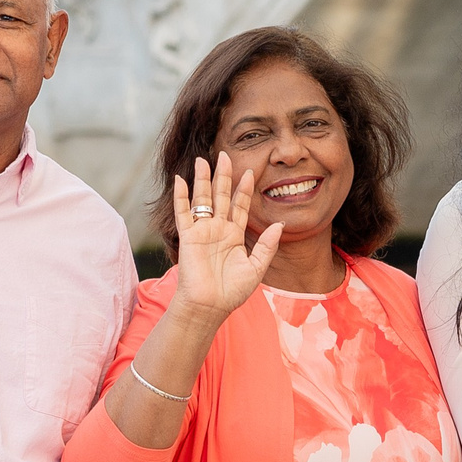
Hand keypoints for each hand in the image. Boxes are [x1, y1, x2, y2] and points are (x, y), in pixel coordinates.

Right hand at [170, 153, 283, 321]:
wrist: (209, 306)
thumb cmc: (232, 292)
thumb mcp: (256, 268)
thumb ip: (267, 246)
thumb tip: (280, 225)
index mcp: (233, 236)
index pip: (239, 206)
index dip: (244, 189)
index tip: (250, 171)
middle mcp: (217, 230)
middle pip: (221, 196)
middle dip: (224, 176)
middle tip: (225, 155)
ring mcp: (202, 231)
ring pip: (203, 199)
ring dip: (203, 180)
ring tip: (203, 159)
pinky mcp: (188, 237)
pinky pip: (184, 213)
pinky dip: (181, 196)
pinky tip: (181, 180)